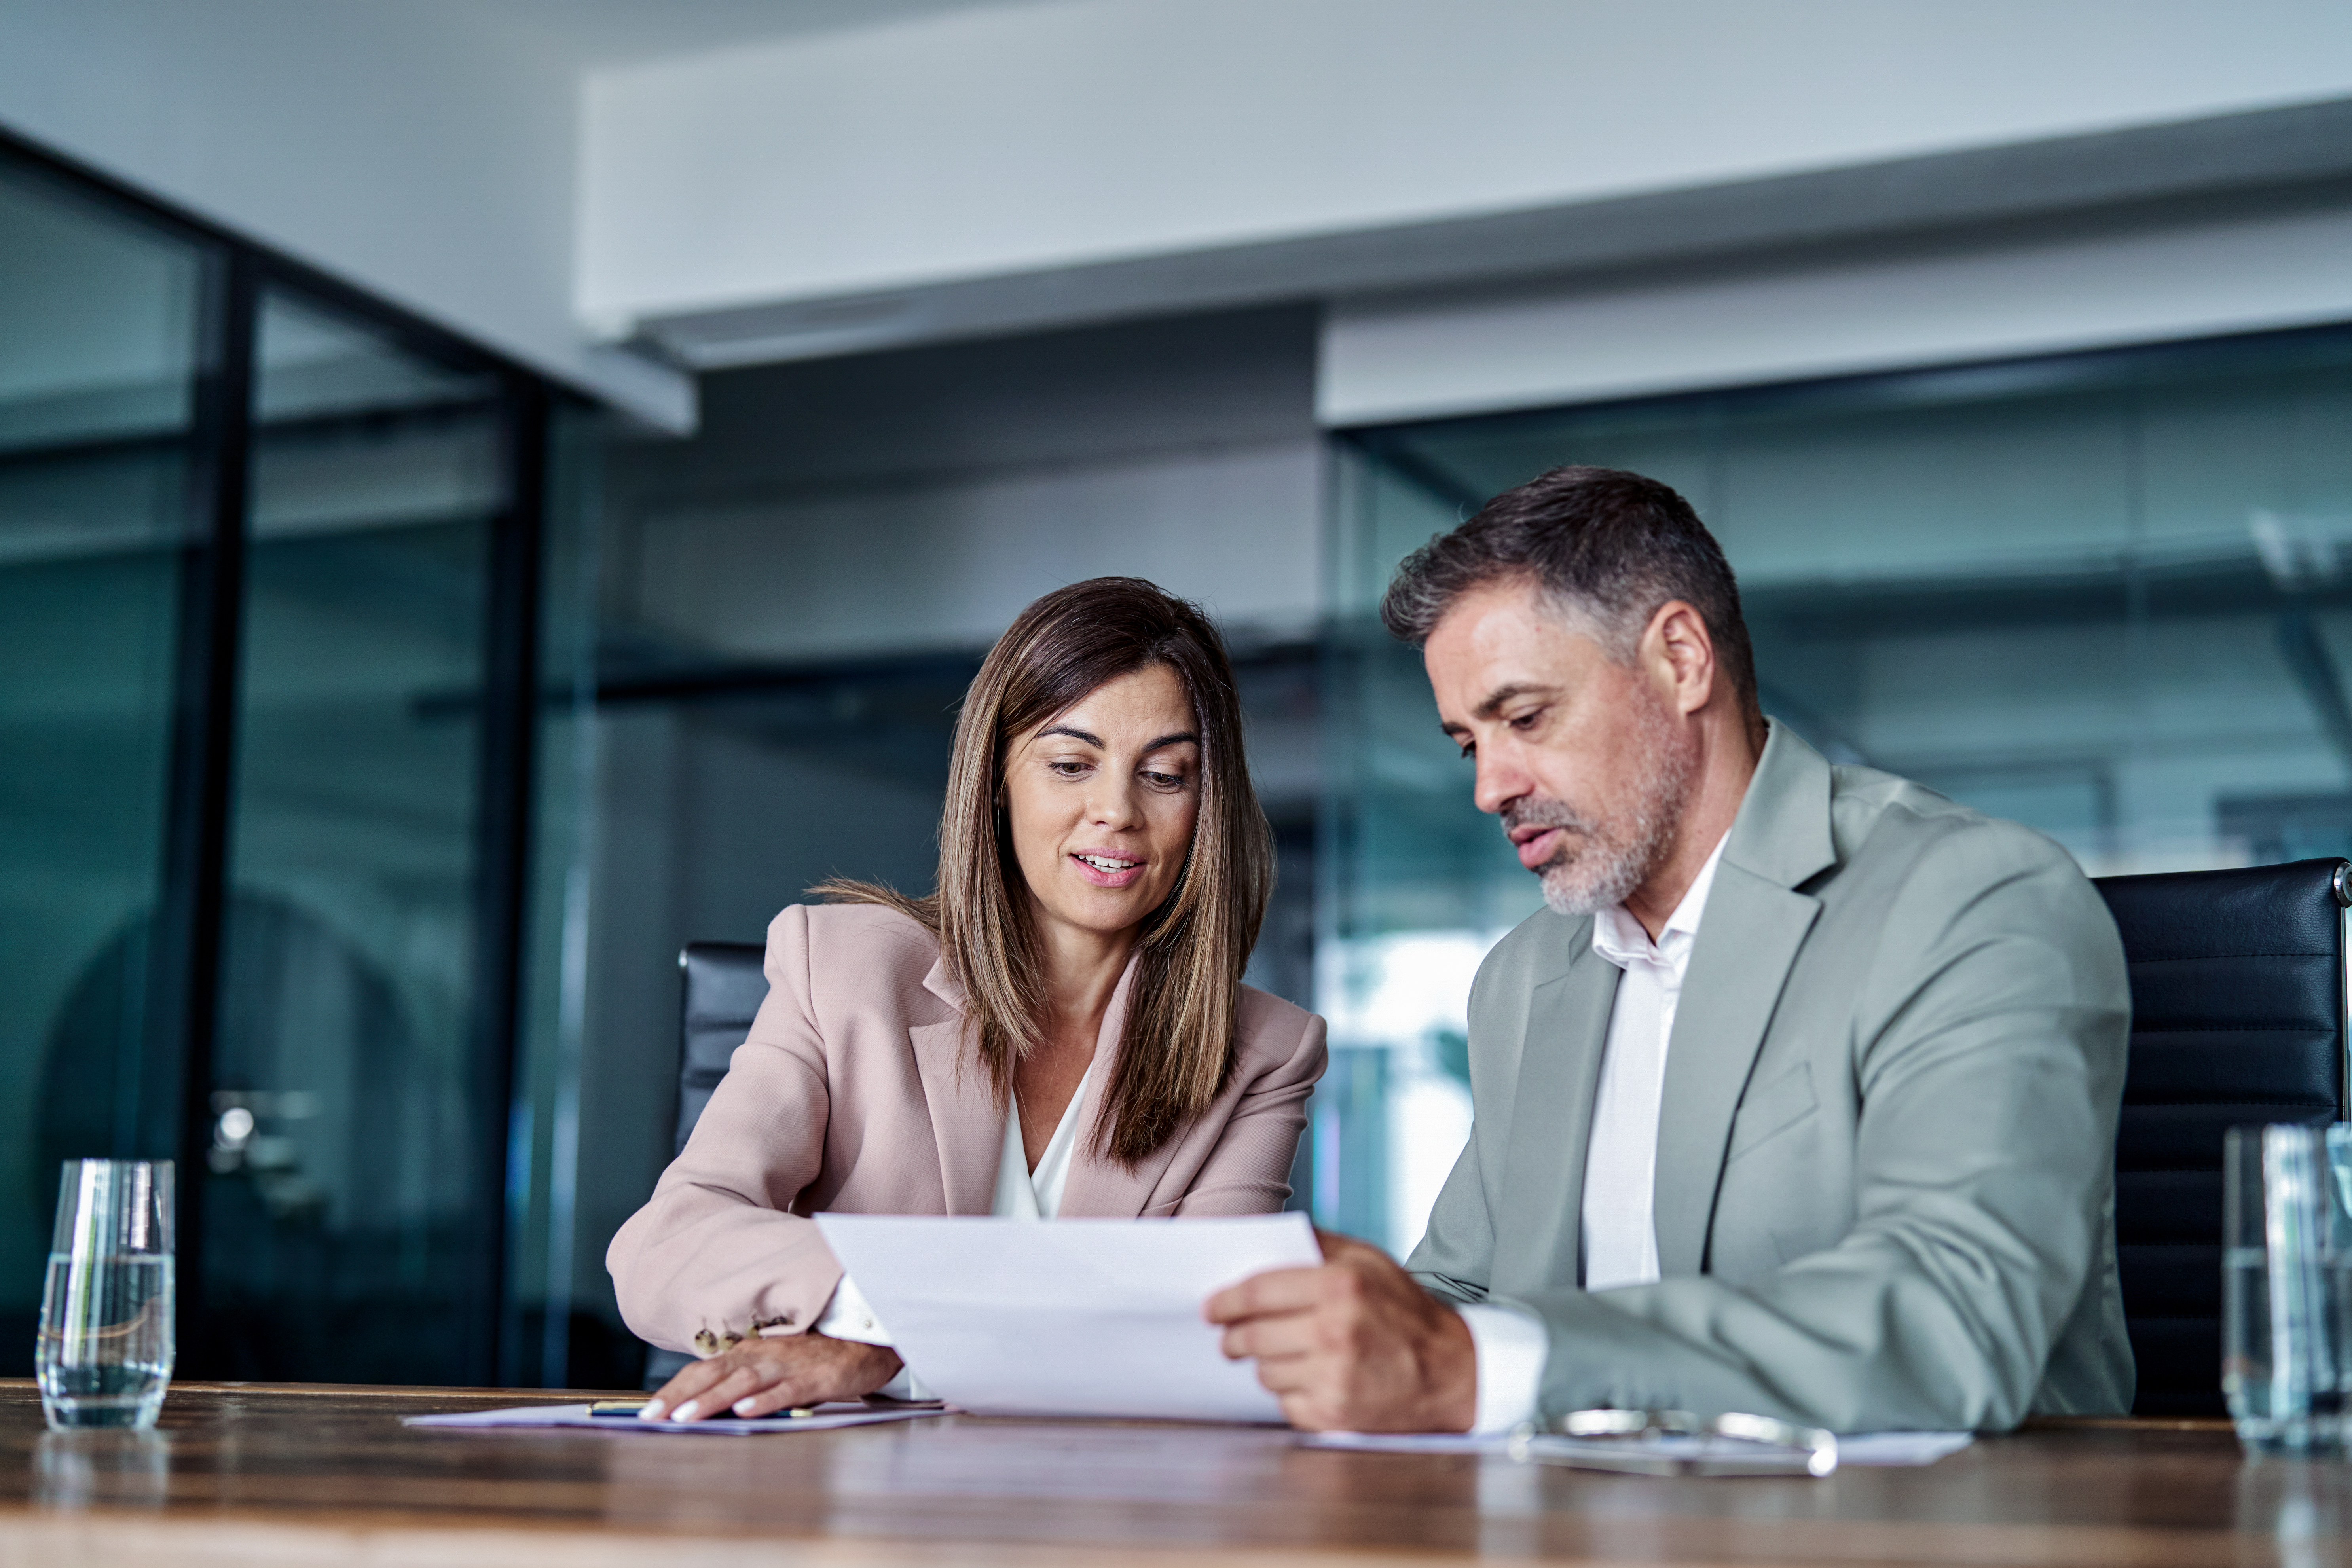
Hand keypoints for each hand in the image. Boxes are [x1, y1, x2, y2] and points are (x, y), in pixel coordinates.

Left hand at [641, 1332, 902, 1421]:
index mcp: (750, 1353)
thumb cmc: (816, 1356)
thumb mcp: (774, 1364)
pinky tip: (746, 1411)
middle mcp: (763, 1355)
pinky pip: (786, 1389)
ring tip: (686, 1417)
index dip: (674, 1389)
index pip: (703, 1369)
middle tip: (652, 1417)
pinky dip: (765, 1400)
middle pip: (714, 1373)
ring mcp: (788, 1365)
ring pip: (743, 1381)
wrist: (867, 1341)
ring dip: (713, 1399)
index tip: (648, 1410)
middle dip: (680, 1396)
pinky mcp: (815, 1377)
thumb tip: (704, 1402)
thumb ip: (742, 1379)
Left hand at [1204, 1229, 1476, 1432]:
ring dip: (1264, 1363)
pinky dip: (1289, 1391)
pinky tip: (1309, 1378)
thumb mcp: (1370, 1261)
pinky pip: (1284, 1402)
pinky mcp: (1334, 1412)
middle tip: (1229, 1336)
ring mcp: (1333, 1376)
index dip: (1225, 1300)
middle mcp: (1334, 1331)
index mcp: (1340, 1286)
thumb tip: (1264, 1237)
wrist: (1451, 1372)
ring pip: (1263, 1371)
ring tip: (1282, 1353)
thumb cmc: (1405, 1312)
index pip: (1257, 1292)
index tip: (1211, 1307)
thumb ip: (1318, 1245)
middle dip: (1233, 1336)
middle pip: (1252, 1335)